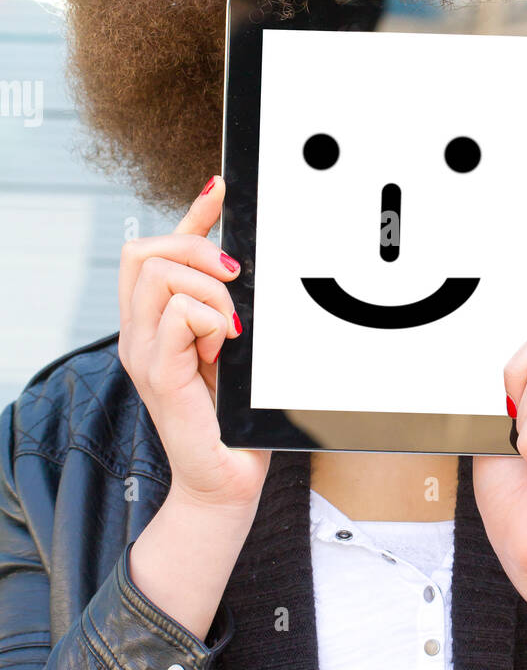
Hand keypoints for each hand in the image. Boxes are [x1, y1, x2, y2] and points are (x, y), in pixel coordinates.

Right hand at [118, 175, 269, 513]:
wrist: (225, 479)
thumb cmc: (232, 417)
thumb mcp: (233, 344)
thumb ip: (228, 305)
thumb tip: (245, 258)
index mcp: (152, 322)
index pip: (152, 247)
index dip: (189, 212)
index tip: (222, 190)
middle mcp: (138, 333)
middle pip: (143, 250)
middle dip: (197, 249)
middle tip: (236, 282)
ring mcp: (143, 352)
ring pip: (160, 275)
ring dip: (209, 292)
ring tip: (229, 331)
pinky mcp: (158, 374)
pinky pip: (177, 316)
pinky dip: (210, 321)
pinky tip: (224, 349)